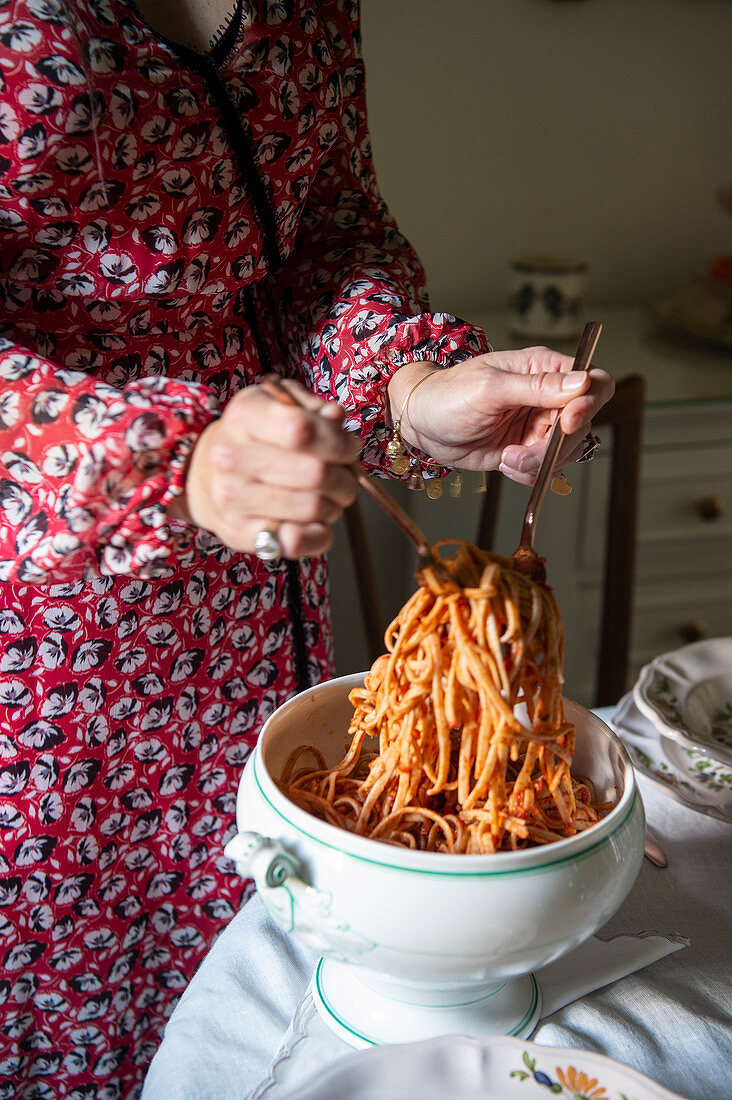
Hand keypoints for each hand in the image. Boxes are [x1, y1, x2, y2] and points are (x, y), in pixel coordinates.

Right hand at [170, 379, 359, 556]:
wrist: (204, 475)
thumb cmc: (254, 437)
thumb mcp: (278, 405)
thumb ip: (312, 409)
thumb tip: (335, 416)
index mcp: (244, 416)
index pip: (302, 430)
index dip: (338, 441)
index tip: (348, 448)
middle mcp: (231, 457)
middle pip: (316, 473)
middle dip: (345, 477)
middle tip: (343, 477)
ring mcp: (233, 498)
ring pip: (313, 508)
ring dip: (334, 505)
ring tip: (326, 498)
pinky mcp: (240, 534)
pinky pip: (298, 541)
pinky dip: (320, 535)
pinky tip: (316, 522)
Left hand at [387, 347, 614, 485]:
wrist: (422, 425)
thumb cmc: (448, 395)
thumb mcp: (490, 388)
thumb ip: (537, 386)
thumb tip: (582, 381)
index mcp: (544, 368)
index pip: (593, 382)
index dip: (590, 405)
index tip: (565, 424)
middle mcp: (548, 396)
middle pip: (583, 425)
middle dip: (556, 446)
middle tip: (521, 453)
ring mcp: (539, 425)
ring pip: (568, 451)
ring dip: (540, 463)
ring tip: (508, 459)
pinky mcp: (528, 449)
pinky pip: (547, 467)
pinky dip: (530, 472)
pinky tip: (505, 463)